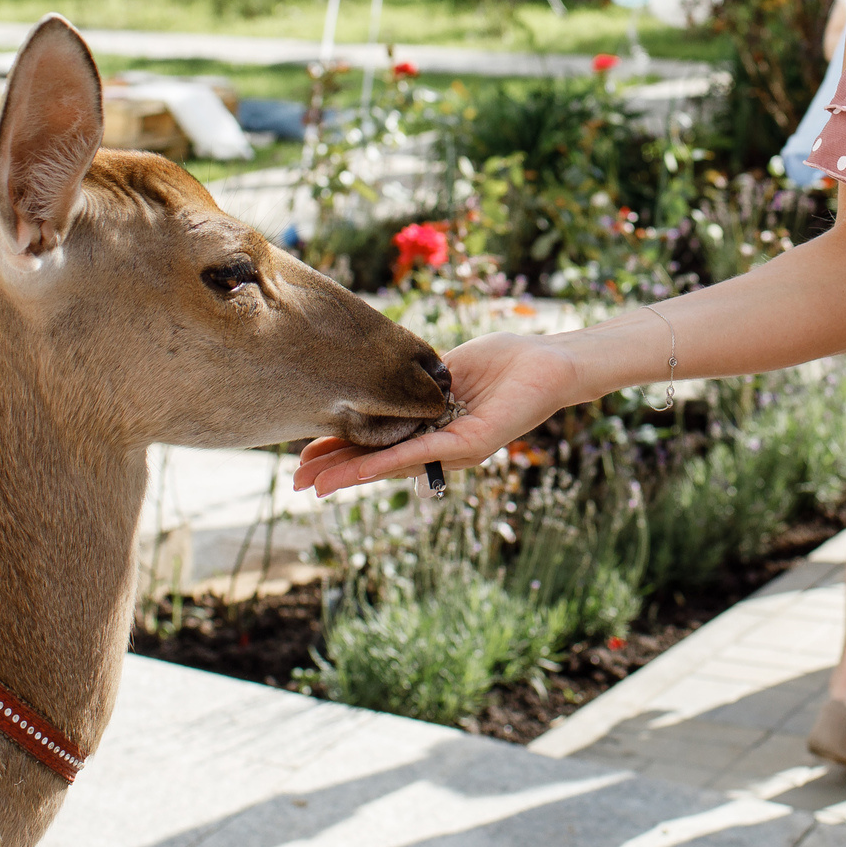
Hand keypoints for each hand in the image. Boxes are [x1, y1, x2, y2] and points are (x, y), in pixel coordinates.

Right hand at [292, 331, 581, 496]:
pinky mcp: (473, 444)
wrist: (548, 361)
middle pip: (379, 462)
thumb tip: (371, 382)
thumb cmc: (503, 361)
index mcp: (429, 428)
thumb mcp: (442, 370)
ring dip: (353, 474)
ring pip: (394, 463)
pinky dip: (390, 460)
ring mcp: (455, 449)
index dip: (340, 451)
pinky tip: (360, 470)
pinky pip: (424, 451)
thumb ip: (411, 383)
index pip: (377, 444)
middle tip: (297, 484)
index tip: (304, 457)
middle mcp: (440, 447)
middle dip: (336, 472)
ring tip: (316, 485)